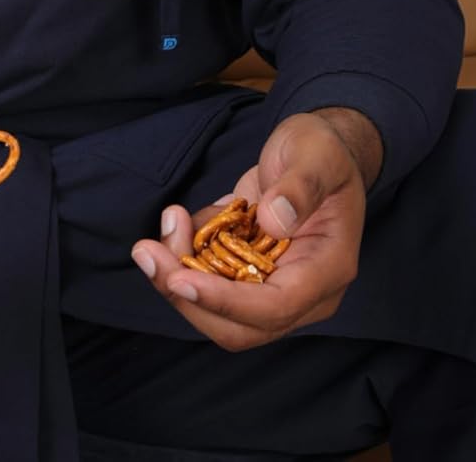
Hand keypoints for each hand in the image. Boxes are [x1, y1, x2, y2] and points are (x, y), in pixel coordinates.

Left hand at [129, 111, 367, 349]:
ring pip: (216, 310)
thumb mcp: (316, 156)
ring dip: (176, 275)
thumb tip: (274, 221)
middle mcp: (302, 291)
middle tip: (148, 252)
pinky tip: (184, 219)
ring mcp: (273, 285)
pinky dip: (185, 256)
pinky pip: (208, 281)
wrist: (315, 150)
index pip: (275, 306)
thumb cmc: (323, 152)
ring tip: (169, 220)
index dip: (224, 301)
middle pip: (239, 325)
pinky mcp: (247, 272)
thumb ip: (300, 188)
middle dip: (187, 297)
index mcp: (327, 269)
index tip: (179, 278)